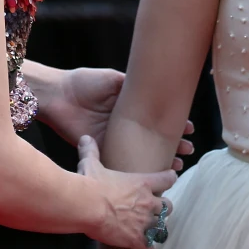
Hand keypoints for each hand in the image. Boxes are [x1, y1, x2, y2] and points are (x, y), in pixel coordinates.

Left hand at [36, 66, 193, 169]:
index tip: (189, 128)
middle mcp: (124, 123)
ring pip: (142, 150)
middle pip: (152, 136)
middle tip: (189, 149)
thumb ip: (132, 86)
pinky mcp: (102, 148)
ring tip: (178, 163)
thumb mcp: (112, 79)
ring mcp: (114, 137)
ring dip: (160, 156)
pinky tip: (150, 169)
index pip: (155, 117)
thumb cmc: (84, 83)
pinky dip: (137, 165)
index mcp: (128, 106)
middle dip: (173, 143)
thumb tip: (155, 88)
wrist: (58, 95)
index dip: (172, 123)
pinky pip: (122, 159)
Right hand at [78, 136, 176, 248]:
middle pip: (168, 206)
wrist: (87, 206)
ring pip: (162, 227)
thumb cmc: (90, 183)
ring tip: (153, 232)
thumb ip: (91, 151)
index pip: (167, 178)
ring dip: (158, 229)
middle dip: (163, 208)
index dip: (169, 178)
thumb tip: (85, 138)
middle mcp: (148, 202)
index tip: (171, 177)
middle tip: (156, 210)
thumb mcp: (91, 164)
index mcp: (141, 183)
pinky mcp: (136, 239)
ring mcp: (144, 222)